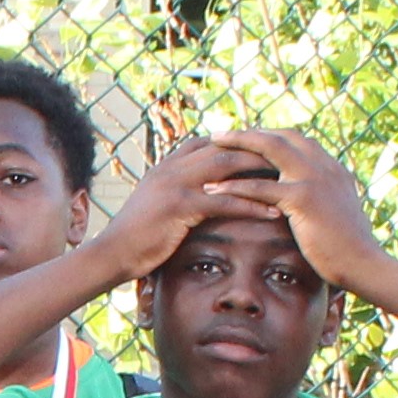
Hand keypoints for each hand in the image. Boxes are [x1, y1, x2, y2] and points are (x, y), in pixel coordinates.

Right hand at [86, 137, 288, 283]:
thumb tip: (201, 195)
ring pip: (226, 167)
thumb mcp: (153, 205)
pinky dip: (251, 205)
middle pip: (223, 148)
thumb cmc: (134, 237)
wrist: (110, 255)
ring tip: (288, 179)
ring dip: (259, 171)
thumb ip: (174, 193)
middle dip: (257, 151)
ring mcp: (174, 184)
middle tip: (286, 160)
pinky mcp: (179, 206)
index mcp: (165, 166)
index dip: (237, 143)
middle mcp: (170, 168)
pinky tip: (273, 213)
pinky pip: (224, 201)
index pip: (207, 142)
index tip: (263, 151)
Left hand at [213, 127, 393, 293]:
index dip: (268, 135)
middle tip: (219, 134)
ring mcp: (315, 178)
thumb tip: (305, 199)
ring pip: (270, 150)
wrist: (363, 263)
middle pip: (281, 136)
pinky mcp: (304, 198)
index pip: (296, 139)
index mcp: (331, 168)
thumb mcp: (335, 212)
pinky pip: (261, 187)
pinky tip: (212, 189)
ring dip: (238, 145)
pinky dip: (234, 187)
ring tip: (211, 145)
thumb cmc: (346, 246)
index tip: (243, 136)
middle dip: (248, 132)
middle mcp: (325, 166)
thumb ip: (322, 197)